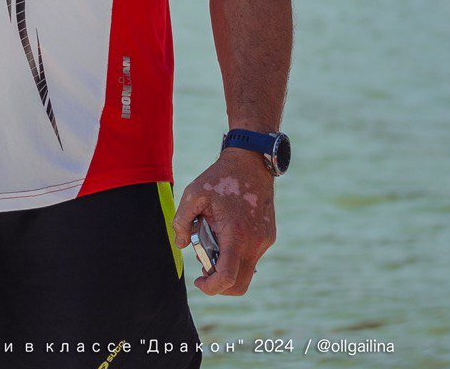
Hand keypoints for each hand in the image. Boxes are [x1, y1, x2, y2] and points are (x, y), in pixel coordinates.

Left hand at [172, 148, 276, 295]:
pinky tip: (228, 229)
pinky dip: (237, 253)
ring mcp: (264, 240)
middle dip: (219, 282)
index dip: (211, 288)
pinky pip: (251, 256)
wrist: (251, 161)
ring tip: (215, 236)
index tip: (199, 280)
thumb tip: (181, 244)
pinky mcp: (268, 236)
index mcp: (235, 234)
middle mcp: (254, 242)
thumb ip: (181, 221)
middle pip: (239, 284)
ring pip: (245, 270)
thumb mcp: (193, 193)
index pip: (227, 277)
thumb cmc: (220, 177)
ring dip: (228, 265)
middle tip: (205, 264)